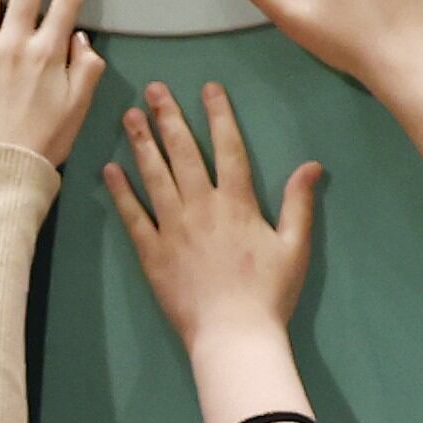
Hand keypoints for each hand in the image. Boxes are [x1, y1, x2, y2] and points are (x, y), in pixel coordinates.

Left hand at [102, 82, 319, 355]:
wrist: (233, 334)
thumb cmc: (269, 294)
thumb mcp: (294, 247)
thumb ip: (299, 203)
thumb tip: (312, 164)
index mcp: (238, 203)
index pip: (228, 147)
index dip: (218, 114)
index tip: (208, 88)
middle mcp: (202, 207)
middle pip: (183, 152)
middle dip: (168, 117)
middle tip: (154, 90)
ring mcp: (173, 229)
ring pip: (154, 176)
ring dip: (141, 143)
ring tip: (129, 115)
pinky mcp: (152, 253)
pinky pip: (133, 216)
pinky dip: (121, 191)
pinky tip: (110, 169)